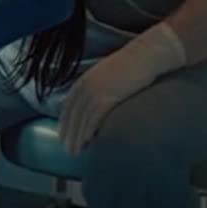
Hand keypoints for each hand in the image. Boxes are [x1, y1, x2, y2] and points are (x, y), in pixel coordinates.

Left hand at [59, 21, 184, 153]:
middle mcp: (86, 85)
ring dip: (77, 136)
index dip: (64, 122)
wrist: (144, 56)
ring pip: (82, 118)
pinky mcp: (108, 96)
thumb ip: (98, 88)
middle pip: (73, 114)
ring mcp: (96, 90)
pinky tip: (88, 141)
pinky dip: (89, 130)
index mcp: (83, 80)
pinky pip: (95, 117)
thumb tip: (97, 103)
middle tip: (68, 150)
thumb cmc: (129, 67)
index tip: (62, 135)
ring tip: (75, 151)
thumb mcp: (106, 76)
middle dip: (69, 133)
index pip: (68, 105)